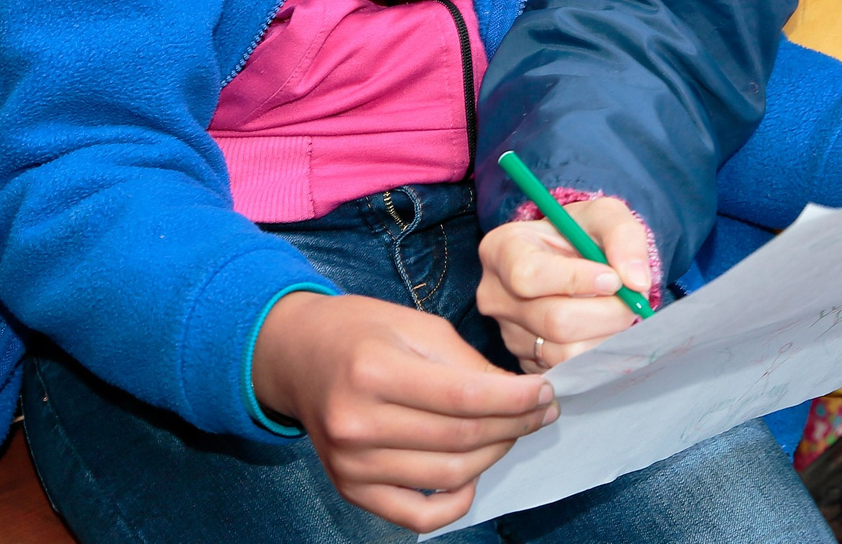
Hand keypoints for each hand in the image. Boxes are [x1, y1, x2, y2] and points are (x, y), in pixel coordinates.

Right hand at [250, 291, 555, 531]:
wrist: (295, 356)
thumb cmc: (358, 332)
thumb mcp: (415, 325)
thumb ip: (466, 363)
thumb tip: (519, 396)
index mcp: (373, 369)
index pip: (464, 397)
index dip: (516, 400)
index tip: (547, 393)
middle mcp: (357, 422)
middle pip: (460, 438)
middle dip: (515, 425)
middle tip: (541, 411)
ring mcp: (352, 463)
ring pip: (449, 474)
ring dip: (494, 455)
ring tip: (512, 432)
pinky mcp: (351, 489)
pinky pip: (419, 515)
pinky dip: (457, 500)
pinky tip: (474, 473)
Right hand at [478, 195, 655, 371]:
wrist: (575, 261)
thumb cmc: (583, 233)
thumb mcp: (605, 216)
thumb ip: (624, 237)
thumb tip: (636, 281)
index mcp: (502, 249)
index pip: (528, 276)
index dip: (576, 281)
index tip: (613, 278)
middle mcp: (495, 295)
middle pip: (553, 320)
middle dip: (606, 313)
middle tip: (631, 301)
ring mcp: (508, 334)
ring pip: (564, 353)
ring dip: (606, 336)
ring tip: (618, 314)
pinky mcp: (527, 363)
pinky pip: (569, 372)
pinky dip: (597, 355)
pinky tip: (604, 332)